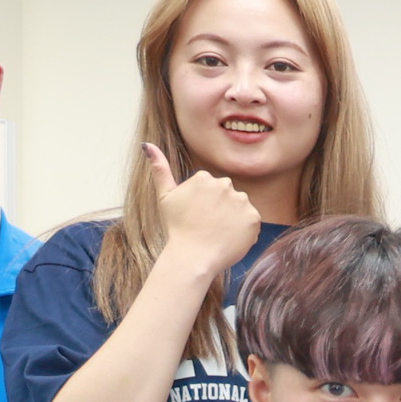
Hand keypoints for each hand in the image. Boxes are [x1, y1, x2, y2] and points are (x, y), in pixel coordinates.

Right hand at [146, 142, 262, 283]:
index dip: (204, 205)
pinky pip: (252, 222)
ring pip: (240, 208)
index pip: (212, 188)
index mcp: (205, 177)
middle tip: (208, 225)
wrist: (193, 257)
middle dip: (220, 209)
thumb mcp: (164, 196)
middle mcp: (225, 184)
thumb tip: (146, 144)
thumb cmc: (177, 228)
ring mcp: (241, 201)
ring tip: (218, 232)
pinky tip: (229, 238)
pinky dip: (244, 231)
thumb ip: (159, 168)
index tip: (197, 216)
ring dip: (233, 219)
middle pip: (227, 196)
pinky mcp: (254, 218)